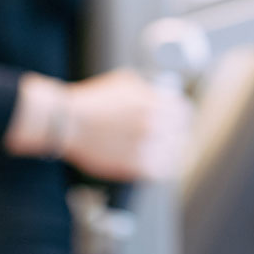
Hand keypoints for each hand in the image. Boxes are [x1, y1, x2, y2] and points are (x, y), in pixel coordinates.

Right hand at [65, 69, 191, 180]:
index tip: (177, 121)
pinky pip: (159, 171)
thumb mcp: (126, 81)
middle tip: (167, 138)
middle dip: (174, 135)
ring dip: (167, 153)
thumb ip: (148, 89)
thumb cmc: (94, 100)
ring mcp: (147, 147)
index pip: (184, 113)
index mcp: (156, 104)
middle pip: (180, 135)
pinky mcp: (135, 168)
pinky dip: (157, 168)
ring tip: (158, 152)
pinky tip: (151, 164)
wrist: (69, 122)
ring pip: (172, 155)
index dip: (180, 116)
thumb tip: (162, 95)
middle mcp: (155, 126)